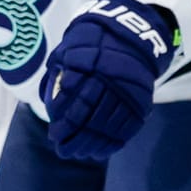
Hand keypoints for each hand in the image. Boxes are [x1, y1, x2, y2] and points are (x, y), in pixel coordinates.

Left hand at [42, 0, 177, 160]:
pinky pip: (127, 128)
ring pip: (109, 126)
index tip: (54, 135)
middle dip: (75, 139)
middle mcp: (111, 80)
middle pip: (91, 118)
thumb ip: (59, 75)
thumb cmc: (93, 45)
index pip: (76, 103)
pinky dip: (113, 143)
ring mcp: (128, 93)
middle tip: (63, 150)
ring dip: (92, 144)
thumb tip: (50, 105)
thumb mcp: (70, 50)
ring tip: (79, 154)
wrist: (131, 36)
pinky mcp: (141, 102)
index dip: (64, 123)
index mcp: (91, 67)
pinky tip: (100, 151)